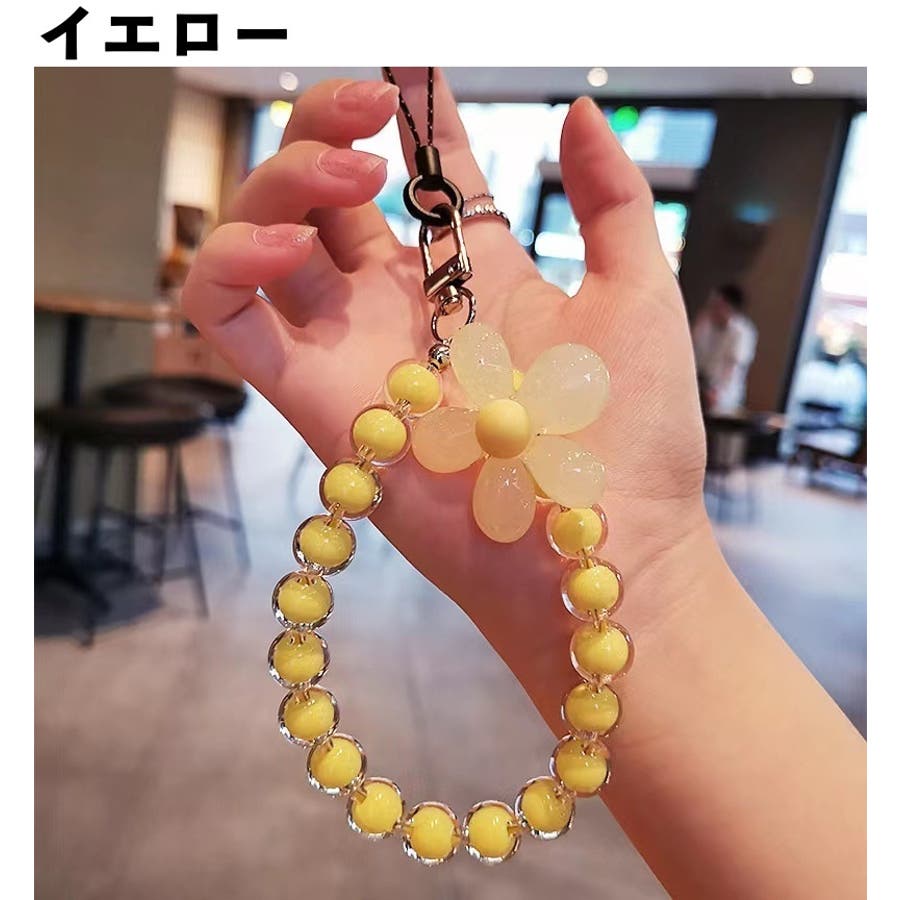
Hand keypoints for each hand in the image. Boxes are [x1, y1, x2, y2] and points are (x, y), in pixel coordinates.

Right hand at [182, 68, 708, 727]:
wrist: (601, 547)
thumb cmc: (632, 435)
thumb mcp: (638, 294)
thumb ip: (611, 200)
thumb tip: (579, 110)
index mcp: (473, 275)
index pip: (423, 174)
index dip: (412, 112)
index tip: (412, 68)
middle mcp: (401, 304)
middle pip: (327, 190)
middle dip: (328, 127)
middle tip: (372, 115)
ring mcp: (350, 348)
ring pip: (265, 239)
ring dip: (277, 183)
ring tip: (342, 173)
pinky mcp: (313, 400)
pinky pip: (229, 320)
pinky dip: (228, 266)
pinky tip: (284, 246)